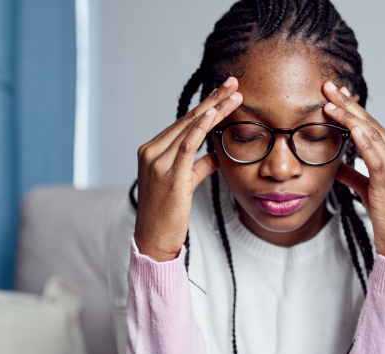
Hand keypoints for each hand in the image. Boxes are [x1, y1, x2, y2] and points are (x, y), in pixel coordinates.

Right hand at [134, 77, 242, 261]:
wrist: (153, 239)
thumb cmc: (167, 215)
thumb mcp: (184, 184)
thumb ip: (198, 166)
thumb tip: (217, 154)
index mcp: (151, 151)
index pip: (183, 123)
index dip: (205, 106)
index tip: (223, 92)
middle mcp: (151, 152)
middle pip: (187, 120)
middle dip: (212, 99)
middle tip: (233, 82)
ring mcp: (157, 162)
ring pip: (189, 128)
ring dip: (214, 109)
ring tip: (234, 94)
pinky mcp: (168, 175)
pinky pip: (187, 146)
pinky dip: (201, 127)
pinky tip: (214, 114)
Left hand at [323, 81, 384, 264]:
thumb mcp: (366, 189)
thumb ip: (353, 174)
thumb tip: (335, 165)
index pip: (370, 124)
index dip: (350, 108)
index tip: (332, 93)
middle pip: (370, 123)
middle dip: (347, 104)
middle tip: (328, 86)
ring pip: (372, 135)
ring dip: (350, 117)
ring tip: (330, 102)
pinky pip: (377, 157)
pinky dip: (365, 140)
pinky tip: (353, 128)